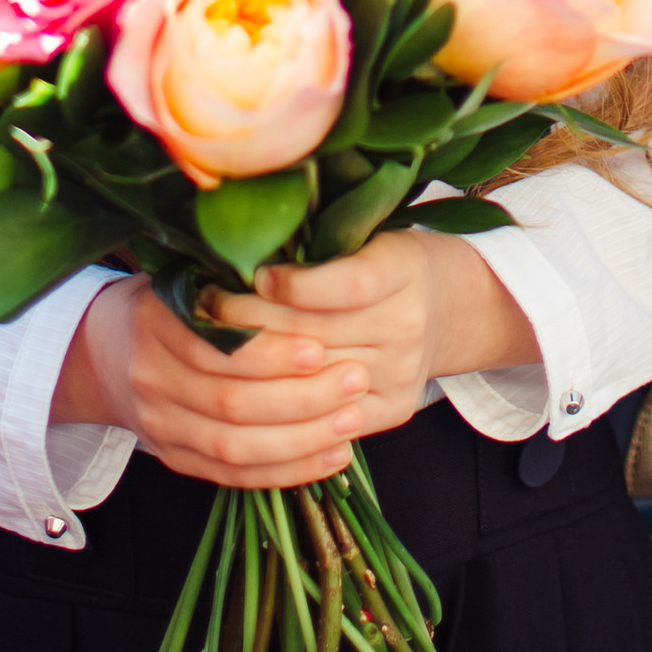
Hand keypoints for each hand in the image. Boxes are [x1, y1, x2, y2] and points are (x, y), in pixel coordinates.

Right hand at [55, 281, 371, 491]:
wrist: (102, 355)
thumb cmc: (169, 303)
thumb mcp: (187, 276)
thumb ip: (234, 283)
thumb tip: (310, 277)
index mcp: (154, 323)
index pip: (216, 348)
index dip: (270, 353)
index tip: (322, 345)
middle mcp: (151, 380)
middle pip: (230, 403)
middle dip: (301, 397)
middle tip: (355, 379)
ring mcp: (159, 427)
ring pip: (235, 448)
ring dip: (302, 439)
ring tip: (352, 420)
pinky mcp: (175, 459)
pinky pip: (234, 475)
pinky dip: (287, 471)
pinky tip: (332, 456)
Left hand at [229, 235, 539, 441]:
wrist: (444, 307)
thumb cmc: (383, 259)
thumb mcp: (363, 233)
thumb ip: (317, 242)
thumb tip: (240, 243)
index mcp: (404, 269)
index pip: (347, 286)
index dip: (294, 285)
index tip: (251, 274)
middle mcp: (409, 325)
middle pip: (319, 334)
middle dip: (254, 324)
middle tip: (206, 310)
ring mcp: (402, 373)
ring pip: (314, 380)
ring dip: (255, 367)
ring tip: (211, 346)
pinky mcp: (394, 409)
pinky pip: (328, 418)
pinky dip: (281, 404)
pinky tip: (244, 387)